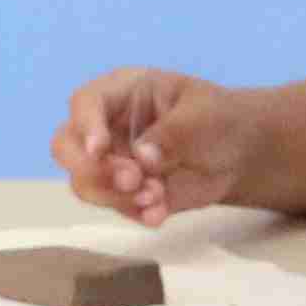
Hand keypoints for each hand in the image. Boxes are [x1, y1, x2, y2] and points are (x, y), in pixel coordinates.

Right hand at [55, 67, 257, 222]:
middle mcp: (107, 126)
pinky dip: (133, 213)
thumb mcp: (203, 115)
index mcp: (122, 92)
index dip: (86, 126)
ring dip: (115, 196)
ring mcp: (111, 162)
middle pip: (66, 146)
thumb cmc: (218, 118)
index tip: (100, 150)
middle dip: (93, 169)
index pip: (86, 103)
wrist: (240, 154)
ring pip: (85, 183)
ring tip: (156, 197)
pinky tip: (159, 213)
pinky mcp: (123, 193)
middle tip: (132, 180)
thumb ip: (173, 133)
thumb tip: (142, 158)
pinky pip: (113, 207)